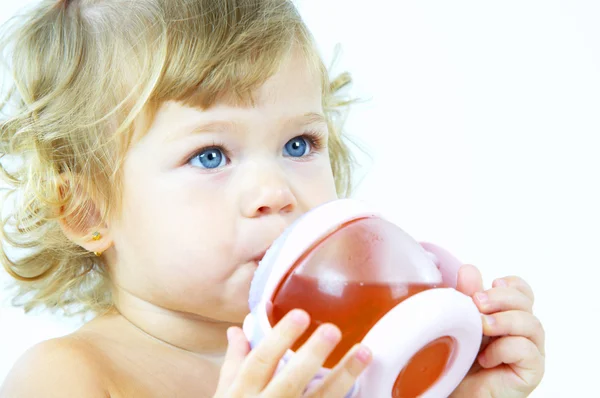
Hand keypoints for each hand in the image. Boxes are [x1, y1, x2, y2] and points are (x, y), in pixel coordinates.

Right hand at [214, 309, 371, 397]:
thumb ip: (235, 362)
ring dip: (343, 376)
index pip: (260, 362)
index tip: (301, 314)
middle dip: (312, 355)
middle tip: (333, 329)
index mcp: (242, 394)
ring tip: (364, 352)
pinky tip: (364, 386)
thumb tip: (237, 330)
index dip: (280, 339)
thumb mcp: (225, 394)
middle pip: (291, 382)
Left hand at [451, 265, 544, 397]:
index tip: (491, 283)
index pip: (522, 291)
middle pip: (526, 303)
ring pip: (531, 324)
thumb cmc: (458, 359)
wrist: (453, 391)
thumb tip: (469, 269)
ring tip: (481, 326)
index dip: (511, 284)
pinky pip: (527, 351)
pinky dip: (505, 348)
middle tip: (477, 302)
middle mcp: (522, 332)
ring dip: (504, 320)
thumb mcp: (460, 322)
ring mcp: (530, 352)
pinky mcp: (531, 372)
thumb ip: (466, 297)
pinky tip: (485, 357)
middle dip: (501, 297)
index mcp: (507, 316)